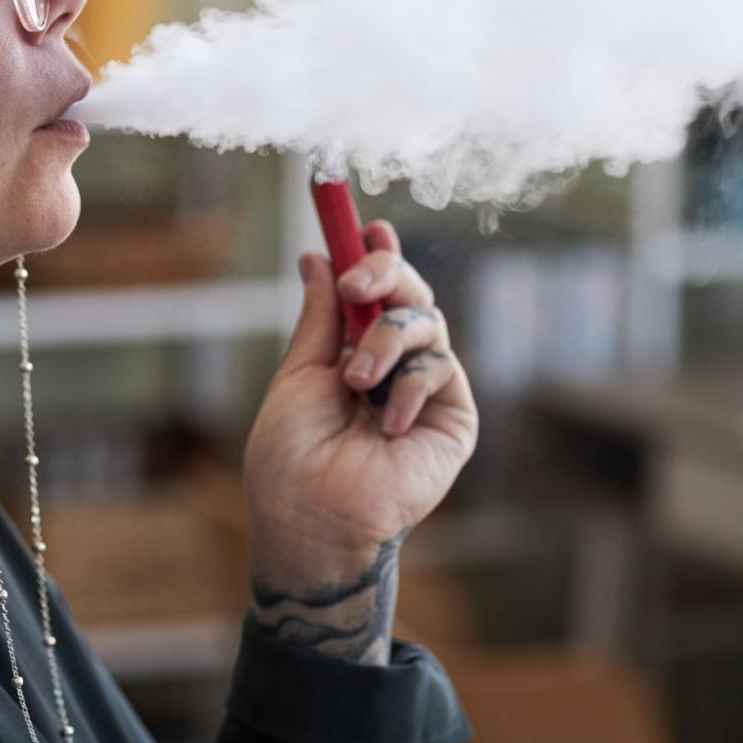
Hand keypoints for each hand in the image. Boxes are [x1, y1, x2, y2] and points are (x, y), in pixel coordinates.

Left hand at [240, 222, 478, 660]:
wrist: (310, 517)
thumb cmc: (290, 458)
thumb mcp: (298, 373)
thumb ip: (321, 317)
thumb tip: (316, 258)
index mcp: (353, 351)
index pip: (375, 291)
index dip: (376, 254)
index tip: (367, 225)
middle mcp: (393, 365)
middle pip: (409, 292)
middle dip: (385, 271)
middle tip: (359, 276)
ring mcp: (426, 391)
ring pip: (427, 321)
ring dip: (386, 340)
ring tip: (355, 380)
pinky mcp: (452, 420)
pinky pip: (442, 368)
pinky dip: (409, 384)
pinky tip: (386, 422)